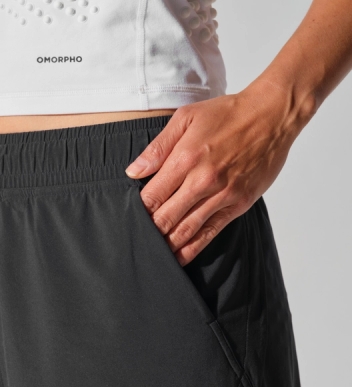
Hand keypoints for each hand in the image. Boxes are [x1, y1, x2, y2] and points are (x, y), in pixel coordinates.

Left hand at [125, 79, 311, 265]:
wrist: (271, 116)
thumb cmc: (228, 114)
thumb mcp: (186, 118)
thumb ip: (158, 147)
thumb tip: (133, 171)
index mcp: (185, 159)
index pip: (152, 195)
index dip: (138, 210)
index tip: (130, 217)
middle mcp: (202, 181)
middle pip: (166, 216)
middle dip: (149, 230)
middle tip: (137, 240)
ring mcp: (222, 195)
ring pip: (186, 229)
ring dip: (167, 245)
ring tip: (153, 256)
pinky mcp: (238, 204)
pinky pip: (211, 232)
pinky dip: (193, 248)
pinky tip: (179, 258)